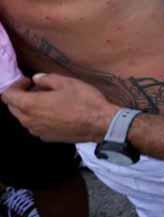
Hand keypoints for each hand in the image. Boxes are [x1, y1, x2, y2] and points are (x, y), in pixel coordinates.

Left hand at [3, 73, 117, 142]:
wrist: (100, 123)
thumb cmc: (83, 101)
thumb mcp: (66, 82)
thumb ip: (47, 79)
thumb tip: (37, 79)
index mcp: (30, 105)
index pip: (8, 96)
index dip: (16, 85)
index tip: (28, 81)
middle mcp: (29, 121)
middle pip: (13, 108)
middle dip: (20, 97)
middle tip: (37, 89)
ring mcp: (37, 131)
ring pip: (24, 118)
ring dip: (30, 108)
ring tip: (47, 100)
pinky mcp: (47, 137)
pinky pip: (36, 126)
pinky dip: (39, 118)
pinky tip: (56, 112)